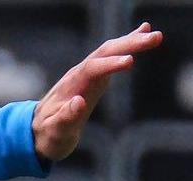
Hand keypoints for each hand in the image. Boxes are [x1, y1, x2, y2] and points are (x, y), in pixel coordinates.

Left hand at [33, 23, 164, 163]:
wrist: (37, 130)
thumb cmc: (48, 135)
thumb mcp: (55, 132)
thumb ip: (65, 118)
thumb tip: (79, 102)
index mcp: (71, 87)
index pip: (92, 69)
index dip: (110, 64)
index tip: (131, 61)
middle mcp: (79, 75)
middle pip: (104, 53)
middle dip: (128, 44)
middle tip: (155, 38)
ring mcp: (86, 73)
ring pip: (109, 51)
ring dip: (131, 41)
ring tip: (154, 35)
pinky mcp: (93, 76)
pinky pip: (110, 56)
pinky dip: (126, 44)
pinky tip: (142, 33)